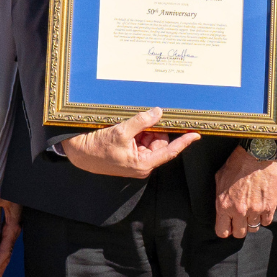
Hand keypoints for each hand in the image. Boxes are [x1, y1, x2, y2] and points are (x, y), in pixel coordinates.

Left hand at [0, 195, 21, 276]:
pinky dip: (0, 257)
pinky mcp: (9, 230)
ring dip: (0, 268)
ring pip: (6, 254)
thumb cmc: (18, 193)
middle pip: (6, 258)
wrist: (27, 190)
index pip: (4, 251)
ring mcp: (12, 233)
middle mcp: (13, 233)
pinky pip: (5, 247)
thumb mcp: (7, 195)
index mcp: (13, 228)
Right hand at [59, 108, 200, 179]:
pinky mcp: (130, 155)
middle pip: (160, 142)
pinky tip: (126, 128)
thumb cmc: (98, 147)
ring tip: (128, 126)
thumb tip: (158, 112)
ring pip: (150, 140)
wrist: (80, 153)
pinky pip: (140, 140)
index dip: (184, 141)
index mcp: (144, 163)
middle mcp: (143, 164)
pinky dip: (137, 132)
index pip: (170, 150)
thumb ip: (141, 121)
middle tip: (144, 119)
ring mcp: (137, 160)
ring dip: (143, 130)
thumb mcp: (121, 132)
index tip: (196, 133)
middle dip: (154, 129)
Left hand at [214, 146, 276, 237]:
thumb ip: (220, 195)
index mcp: (224, 205)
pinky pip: (266, 222)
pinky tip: (262, 207)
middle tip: (242, 218)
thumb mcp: (220, 177)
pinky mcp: (270, 206)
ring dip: (252, 221)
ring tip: (253, 211)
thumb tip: (221, 206)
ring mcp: (256, 210)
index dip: (226, 229)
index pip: (222, 232)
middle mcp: (239, 211)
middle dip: (239, 227)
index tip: (229, 225)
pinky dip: (264, 217)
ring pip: (254, 228)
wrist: (257, 153)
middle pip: (239, 233)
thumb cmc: (237, 163)